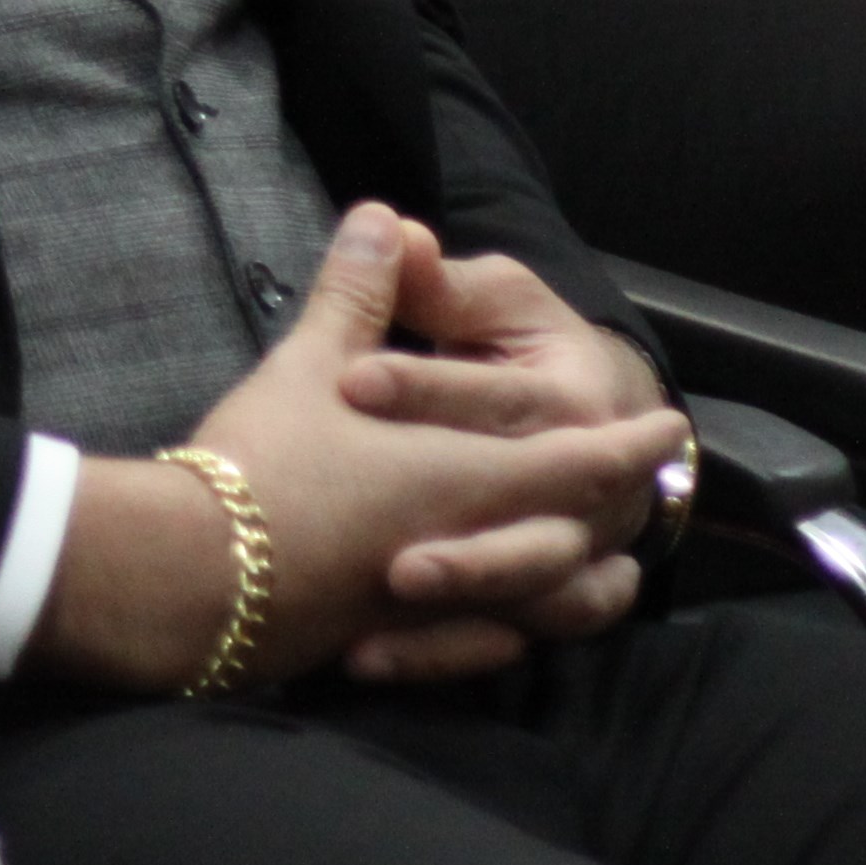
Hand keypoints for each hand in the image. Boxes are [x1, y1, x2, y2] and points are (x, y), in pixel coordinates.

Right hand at [29, 203, 680, 697]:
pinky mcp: (400, 638)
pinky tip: (518, 627)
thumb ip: (360, 292)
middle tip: (649, 488)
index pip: (579, 458)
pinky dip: (519, 632)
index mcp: (469, 472)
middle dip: (618, 504)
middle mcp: (477, 542)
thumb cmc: (265, 461)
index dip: (627, 443)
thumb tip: (388, 217)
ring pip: (547, 601)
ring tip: (608, 568)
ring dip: (585, 582)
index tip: (668, 430)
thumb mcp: (311, 362)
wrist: (197, 572)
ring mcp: (443, 603)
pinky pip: (487, 647)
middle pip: (578, 531)